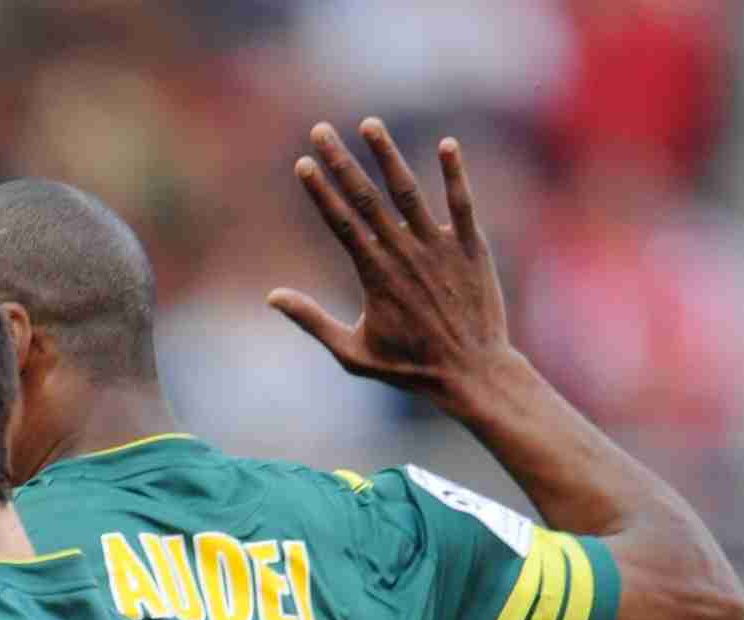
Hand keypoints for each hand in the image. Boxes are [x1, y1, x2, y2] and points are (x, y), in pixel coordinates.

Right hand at [269, 120, 516, 408]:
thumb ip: (312, 321)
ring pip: (408, 192)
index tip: (302, 163)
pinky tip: (448, 145)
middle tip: (321, 130)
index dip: (319, 191)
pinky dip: (454, 174)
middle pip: (365, 198)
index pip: (339, 223)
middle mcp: (403, 253)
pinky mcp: (470, 246)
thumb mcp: (351, 352)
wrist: (469, 372)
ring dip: (387, 156)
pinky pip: (461, 203)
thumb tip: (272, 297)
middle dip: (341, 161)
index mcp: (373, 275)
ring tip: (369, 124)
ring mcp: (438, 247)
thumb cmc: (408, 368)